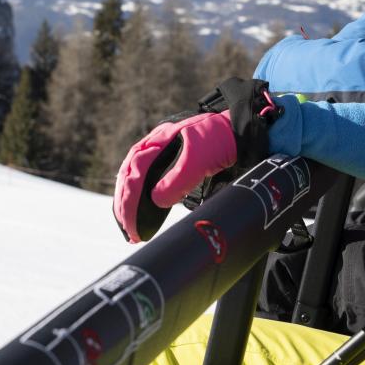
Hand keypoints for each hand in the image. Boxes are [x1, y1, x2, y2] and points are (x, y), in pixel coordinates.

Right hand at [112, 111, 236, 243]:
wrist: (241, 134)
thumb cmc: (221, 141)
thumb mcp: (200, 161)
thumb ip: (178, 180)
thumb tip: (156, 200)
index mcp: (159, 139)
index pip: (134, 171)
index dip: (129, 199)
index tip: (131, 223)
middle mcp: (156, 145)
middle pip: (129, 175)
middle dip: (124, 204)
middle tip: (128, 230)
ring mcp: (162, 154)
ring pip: (135, 178)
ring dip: (128, 202)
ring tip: (129, 227)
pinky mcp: (171, 164)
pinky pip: (147, 181)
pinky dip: (141, 198)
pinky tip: (140, 213)